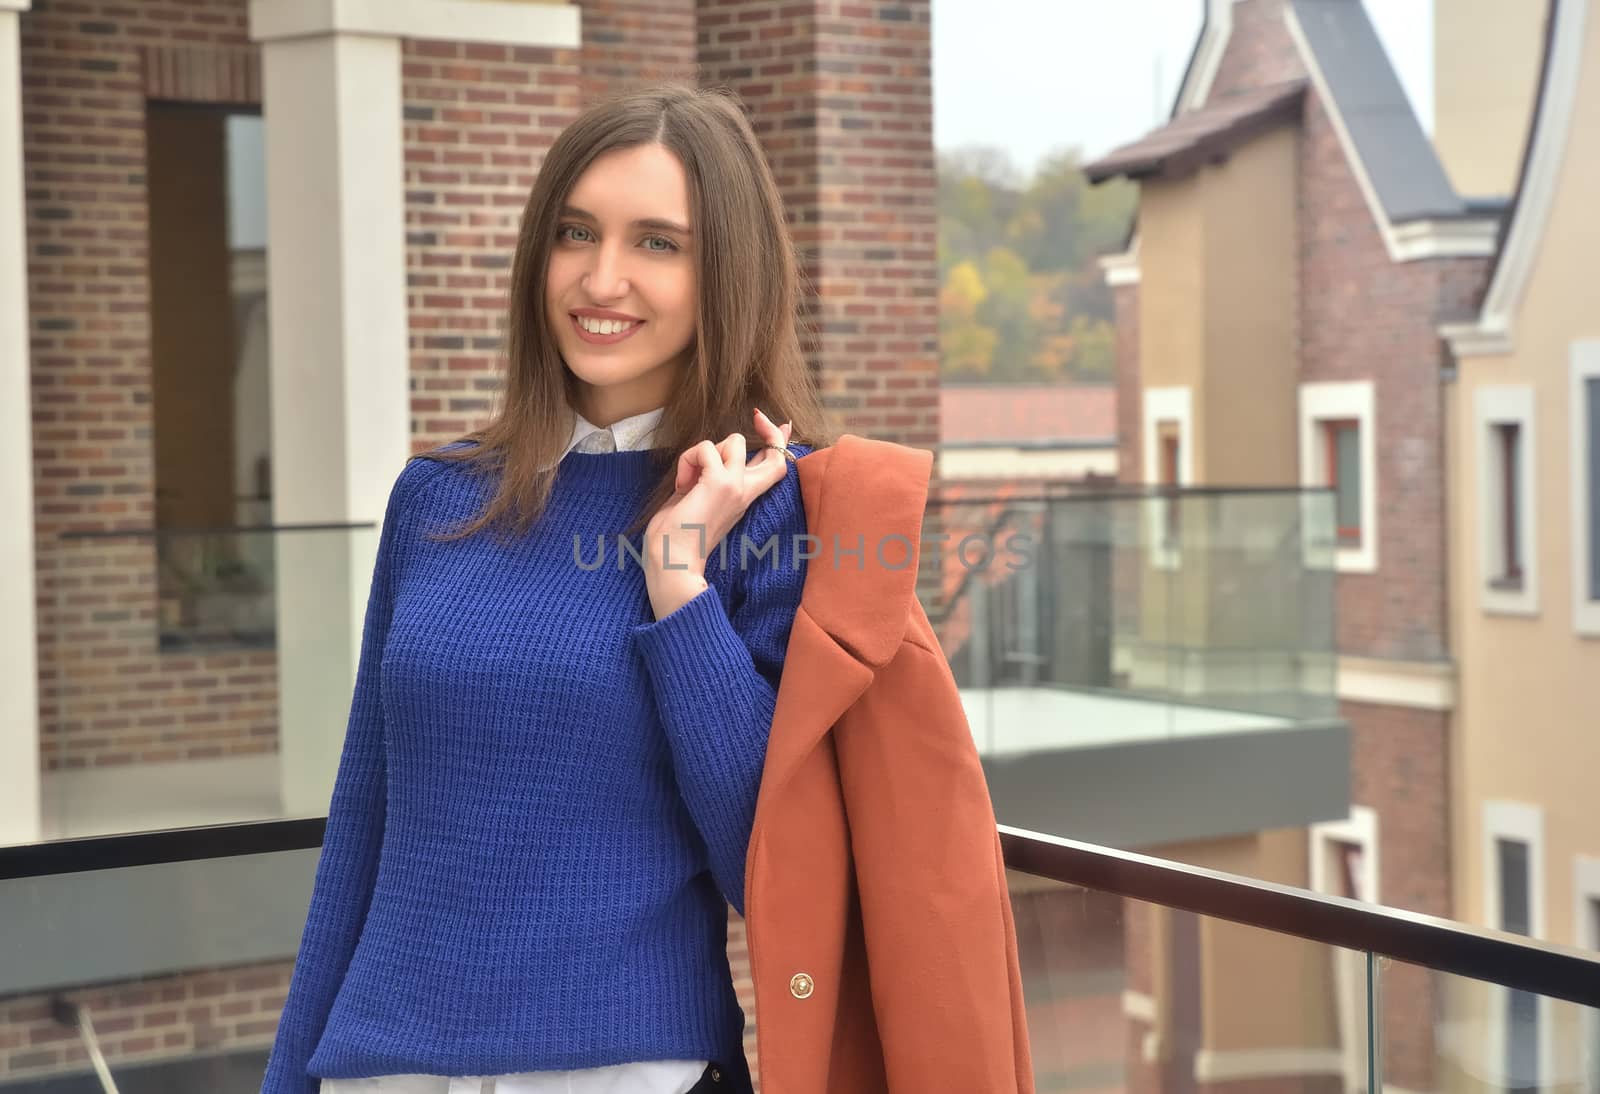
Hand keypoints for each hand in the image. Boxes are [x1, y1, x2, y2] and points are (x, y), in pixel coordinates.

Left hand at [642, 408, 793, 618]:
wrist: (672, 562)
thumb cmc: (677, 536)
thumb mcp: (700, 500)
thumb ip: (709, 478)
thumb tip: (710, 456)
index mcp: (743, 498)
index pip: (773, 467)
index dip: (779, 442)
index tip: (777, 423)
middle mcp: (746, 493)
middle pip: (777, 454)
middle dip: (770, 431)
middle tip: (757, 417)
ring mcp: (735, 487)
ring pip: (734, 440)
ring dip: (707, 450)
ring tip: (691, 477)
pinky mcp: (719, 483)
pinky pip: (705, 448)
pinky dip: (688, 459)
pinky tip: (682, 484)